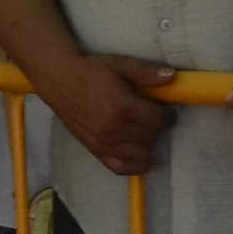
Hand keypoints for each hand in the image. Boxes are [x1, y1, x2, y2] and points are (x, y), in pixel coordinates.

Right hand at [39, 53, 175, 176]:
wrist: (60, 81)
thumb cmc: (91, 71)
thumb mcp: (120, 65)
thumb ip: (146, 73)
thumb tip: (172, 77)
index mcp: (122, 106)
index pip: (157, 120)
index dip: (167, 115)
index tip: (166, 111)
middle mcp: (114, 129)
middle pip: (150, 137)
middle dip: (156, 127)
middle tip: (153, 117)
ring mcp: (104, 143)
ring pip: (140, 155)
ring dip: (147, 144)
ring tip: (144, 131)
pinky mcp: (96, 151)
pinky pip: (121, 168)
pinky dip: (134, 165)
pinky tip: (138, 154)